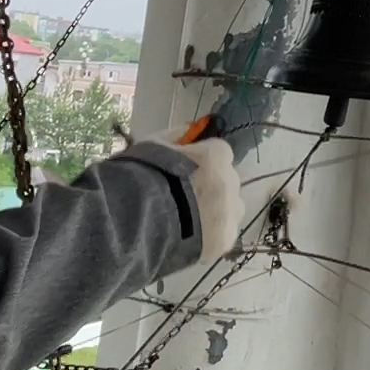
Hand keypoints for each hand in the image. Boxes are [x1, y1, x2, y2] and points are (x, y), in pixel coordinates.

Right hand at [146, 126, 245, 263]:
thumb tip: (188, 129)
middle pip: (225, 182)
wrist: (138, 221)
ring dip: (214, 212)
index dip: (203, 162)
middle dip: (209, 187)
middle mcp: (231, 181)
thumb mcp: (154, 145)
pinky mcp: (226, 239)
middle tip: (182, 199)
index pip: (219, 153)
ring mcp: (231, 212)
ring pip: (228, 209)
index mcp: (217, 156)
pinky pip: (222, 234)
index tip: (186, 170)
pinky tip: (188, 238)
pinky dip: (209, 235)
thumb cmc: (145, 176)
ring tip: (185, 222)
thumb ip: (175, 136)